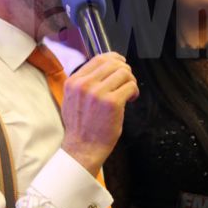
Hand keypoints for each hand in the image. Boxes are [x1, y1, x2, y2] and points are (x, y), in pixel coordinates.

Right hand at [60, 52, 138, 173]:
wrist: (83, 148)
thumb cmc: (81, 126)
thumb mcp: (72, 99)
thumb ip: (84, 82)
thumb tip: (104, 68)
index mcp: (73, 81)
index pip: (98, 58)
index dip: (114, 59)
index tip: (121, 64)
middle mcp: (84, 85)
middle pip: (113, 63)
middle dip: (125, 71)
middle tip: (127, 82)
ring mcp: (98, 93)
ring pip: (124, 73)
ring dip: (131, 81)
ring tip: (128, 92)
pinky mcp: (112, 103)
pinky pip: (130, 86)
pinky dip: (134, 91)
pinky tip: (131, 99)